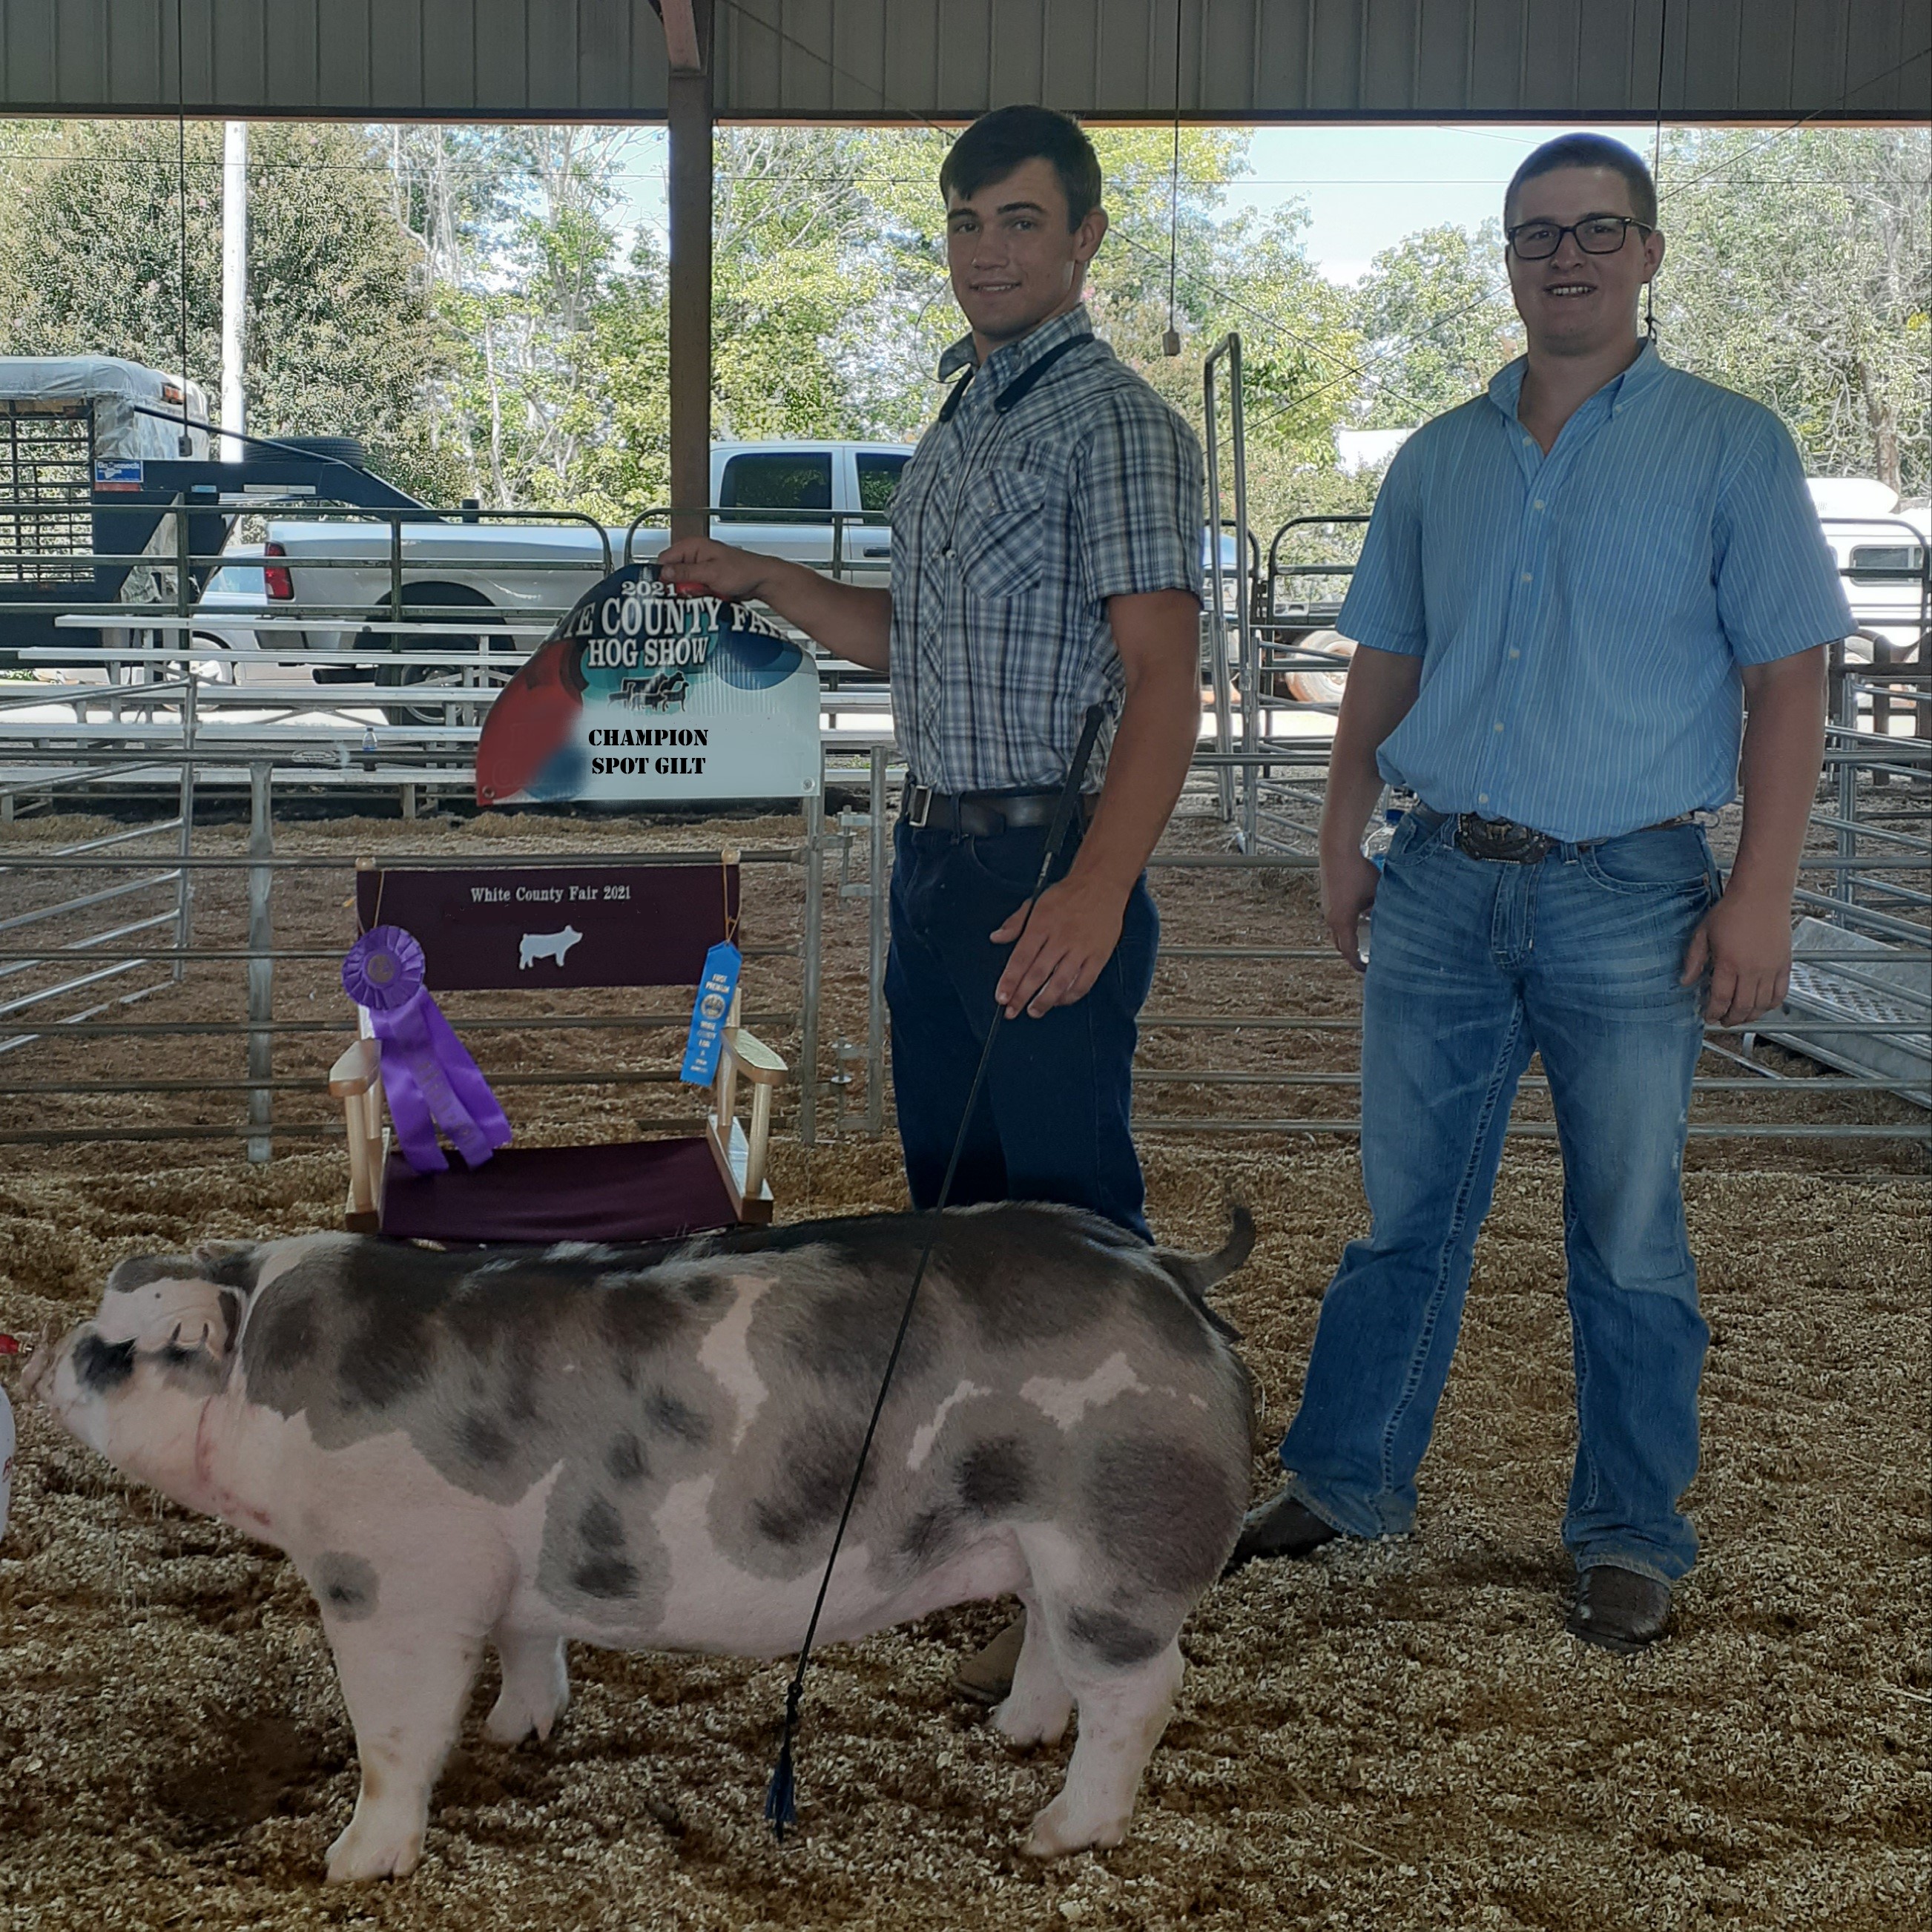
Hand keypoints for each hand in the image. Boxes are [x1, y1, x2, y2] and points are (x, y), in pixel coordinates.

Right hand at [654, 537, 772, 603]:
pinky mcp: (706, 579)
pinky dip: (699, 595)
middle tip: (691, 592)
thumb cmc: (743, 570)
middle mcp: (694, 555)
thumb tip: (664, 573)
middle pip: (673, 573)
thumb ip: (686, 573)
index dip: (663, 575)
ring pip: (684, 584)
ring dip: (691, 592)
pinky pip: (694, 589)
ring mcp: (700, 568)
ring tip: (705, 593)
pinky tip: (709, 596)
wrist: (762, 580)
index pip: (664, 559)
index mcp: (692, 546)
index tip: (665, 589)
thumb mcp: (711, 573)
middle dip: (679, 586)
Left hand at [991, 872, 1127, 1017]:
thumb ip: (1015, 922)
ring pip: (1060, 982)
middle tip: (1011, 1011)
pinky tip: (1059, 1001)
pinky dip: (1070, 995)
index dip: (1010, 980)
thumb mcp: (1035, 901)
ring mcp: (1081, 948)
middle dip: (1022, 996)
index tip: (1001, 996)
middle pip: (1037, 974)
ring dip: (1045, 1001)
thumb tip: (996, 937)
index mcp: (1042, 924)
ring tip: (1033, 1011)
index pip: (1021, 958)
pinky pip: (1084, 982)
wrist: (1101, 883)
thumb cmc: (1067, 894)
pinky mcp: (1098, 955)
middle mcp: (1061, 938)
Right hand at [1320, 847, 1380, 971]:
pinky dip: (1346, 924)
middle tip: (1365, 960)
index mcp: (1342, 922)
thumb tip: (1393, 919)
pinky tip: (1360, 916)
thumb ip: (1384, 909)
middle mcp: (1331, 918)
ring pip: (1337, 931)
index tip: (1367, 970)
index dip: (1358, 964)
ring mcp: (1327, 908)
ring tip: (1364, 939)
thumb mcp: (1377, 893)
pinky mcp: (1327, 899)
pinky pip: (1336, 919)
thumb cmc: (1357, 871)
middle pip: (1339, 945)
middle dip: (1352, 954)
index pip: (1349, 952)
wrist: (1336, 850)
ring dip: (1349, 938)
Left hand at [1680, 887, 1791, 1026]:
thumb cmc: (1731, 911)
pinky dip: (1771, 1005)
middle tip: (1723, 1021)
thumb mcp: (1703, 933)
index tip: (1709, 1016)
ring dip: (1750, 1016)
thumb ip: (1694, 959)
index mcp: (1729, 963)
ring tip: (1740, 1017)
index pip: (1721, 999)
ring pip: (1762, 1004)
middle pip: (1742, 1007)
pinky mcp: (1785, 965)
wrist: (1761, 896)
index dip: (1714, 1012)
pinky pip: (1781, 994)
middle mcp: (1751, 970)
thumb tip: (1685, 981)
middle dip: (1731, 1019)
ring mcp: (1770, 968)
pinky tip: (1762, 1006)